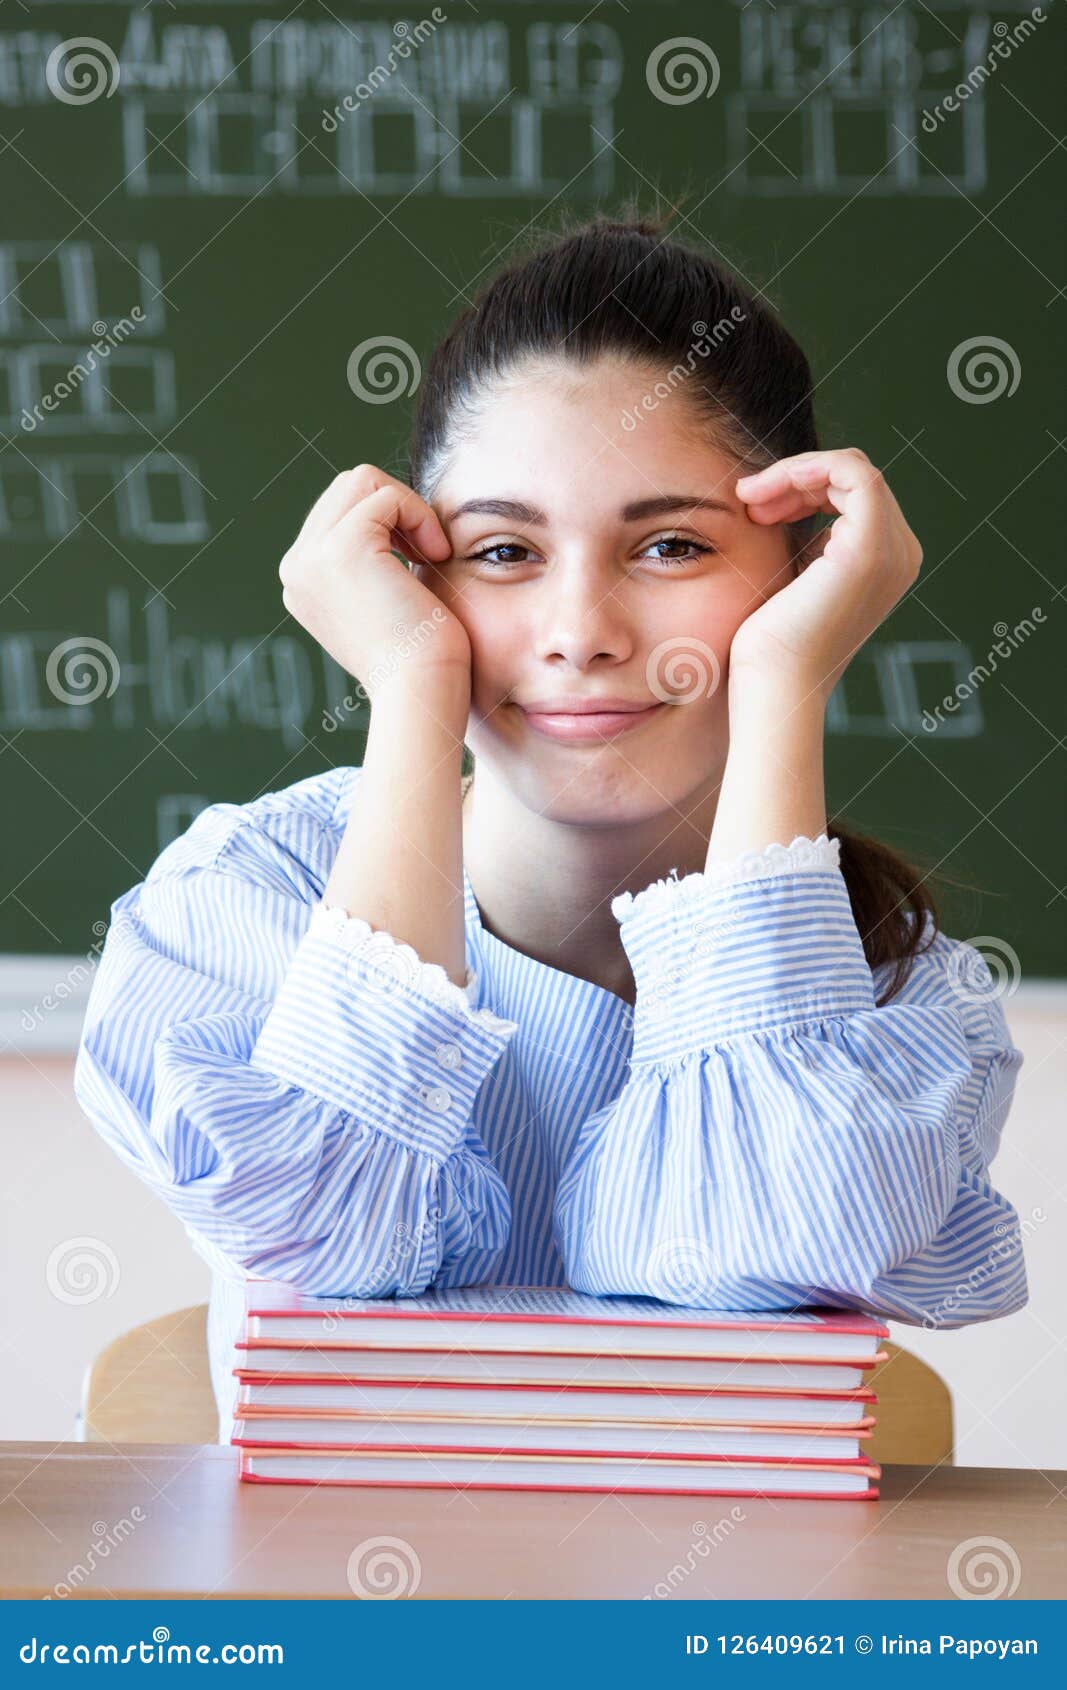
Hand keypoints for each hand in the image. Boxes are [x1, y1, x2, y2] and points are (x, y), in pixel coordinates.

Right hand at [278, 465, 470, 701]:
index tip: (419, 559)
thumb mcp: (383, 603)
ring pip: (363, 480)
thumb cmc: (419, 657)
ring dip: (408, 508)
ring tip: (432, 552)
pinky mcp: (343, 547)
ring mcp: (312, 557)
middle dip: (397, 507)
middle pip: (347, 487)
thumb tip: (386, 522)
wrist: (419, 692)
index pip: (340, 510)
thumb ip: (371, 565)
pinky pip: (387, 496)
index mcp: (302, 580)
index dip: (389, 521)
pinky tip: (437, 556)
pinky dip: (421, 516)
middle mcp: (296, 567)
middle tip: (429, 552)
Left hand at [729, 448, 921, 700]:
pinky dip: (806, 467)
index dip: (804, 488)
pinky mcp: (869, 547)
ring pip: (852, 470)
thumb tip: (790, 497)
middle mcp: (901, 555)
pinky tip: (766, 490)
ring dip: (794, 474)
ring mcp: (891, 550)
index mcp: (887, 562)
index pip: (854, 494)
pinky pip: (852, 472)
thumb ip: (810, 540)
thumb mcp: (796, 576)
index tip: (756, 509)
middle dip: (796, 480)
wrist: (773, 685)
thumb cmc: (772, 644)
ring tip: (752, 502)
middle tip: (749, 503)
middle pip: (853, 480)